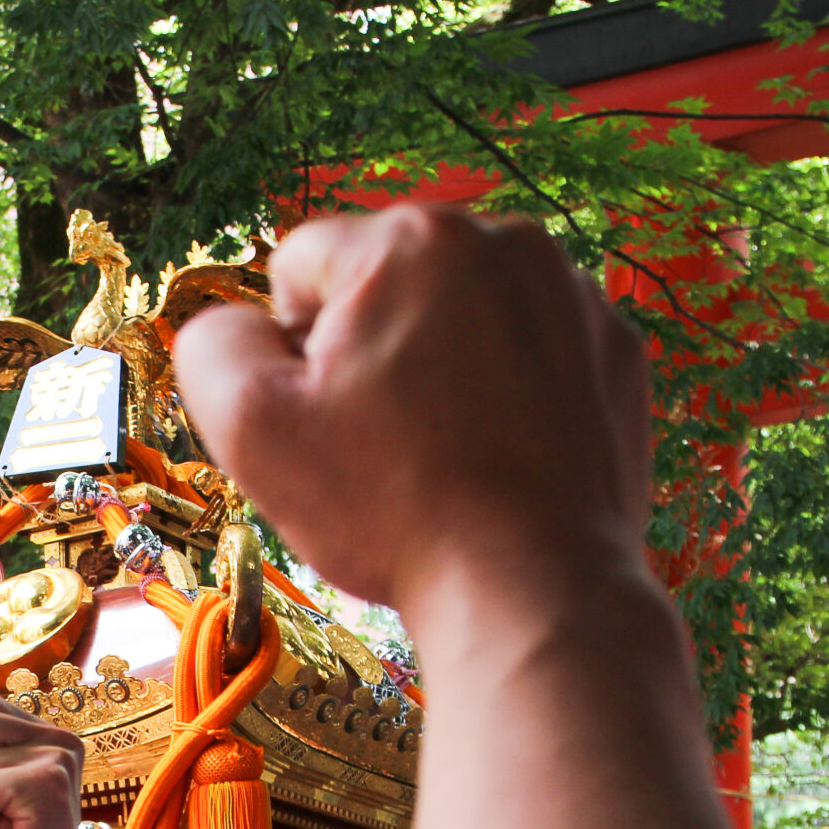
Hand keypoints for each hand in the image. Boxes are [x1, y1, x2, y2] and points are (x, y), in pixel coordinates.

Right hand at [175, 206, 650, 622]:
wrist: (531, 589)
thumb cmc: (393, 510)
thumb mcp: (250, 429)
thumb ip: (212, 345)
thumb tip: (235, 324)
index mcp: (410, 239)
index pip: (300, 267)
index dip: (291, 352)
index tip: (327, 419)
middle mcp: (505, 241)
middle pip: (389, 282)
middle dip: (370, 349)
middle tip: (382, 443)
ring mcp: (573, 295)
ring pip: (463, 313)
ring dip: (441, 365)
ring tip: (443, 454)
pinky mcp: (617, 352)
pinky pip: (530, 350)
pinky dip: (508, 391)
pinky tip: (498, 455)